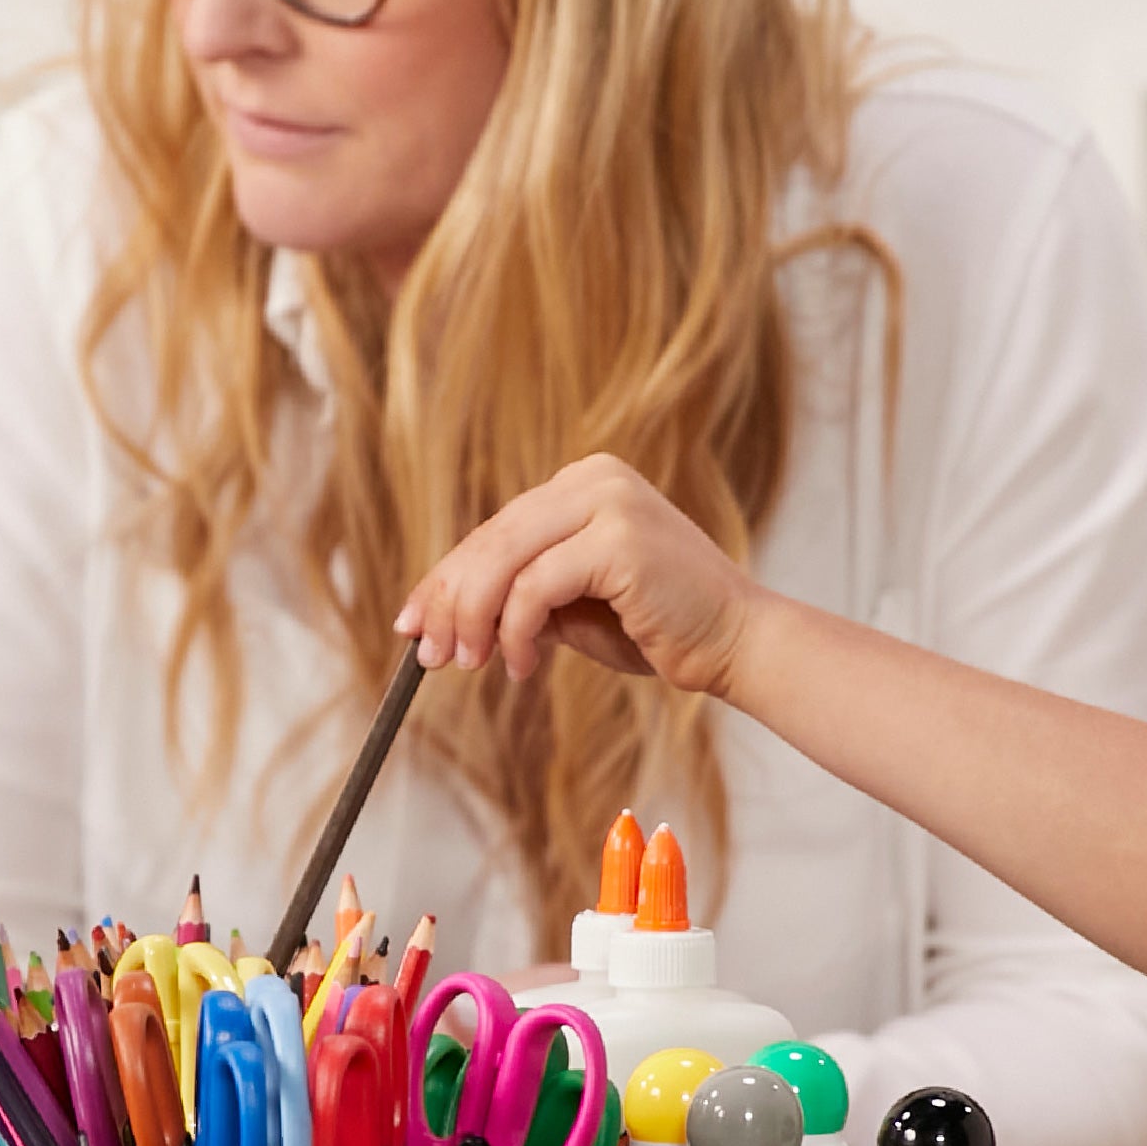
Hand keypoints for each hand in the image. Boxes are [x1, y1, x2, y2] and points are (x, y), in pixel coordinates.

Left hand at [394, 456, 759, 695]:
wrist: (736, 644)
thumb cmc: (659, 629)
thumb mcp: (574, 606)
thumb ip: (521, 594)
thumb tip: (443, 614)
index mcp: (584, 482)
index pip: (494, 530)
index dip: (443, 578)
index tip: (410, 622)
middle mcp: (594, 478)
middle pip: (490, 539)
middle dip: (447, 602)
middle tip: (426, 655)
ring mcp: (608, 501)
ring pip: (503, 561)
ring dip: (474, 621)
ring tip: (470, 665)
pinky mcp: (618, 538)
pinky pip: (534, 588)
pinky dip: (516, 633)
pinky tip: (523, 667)